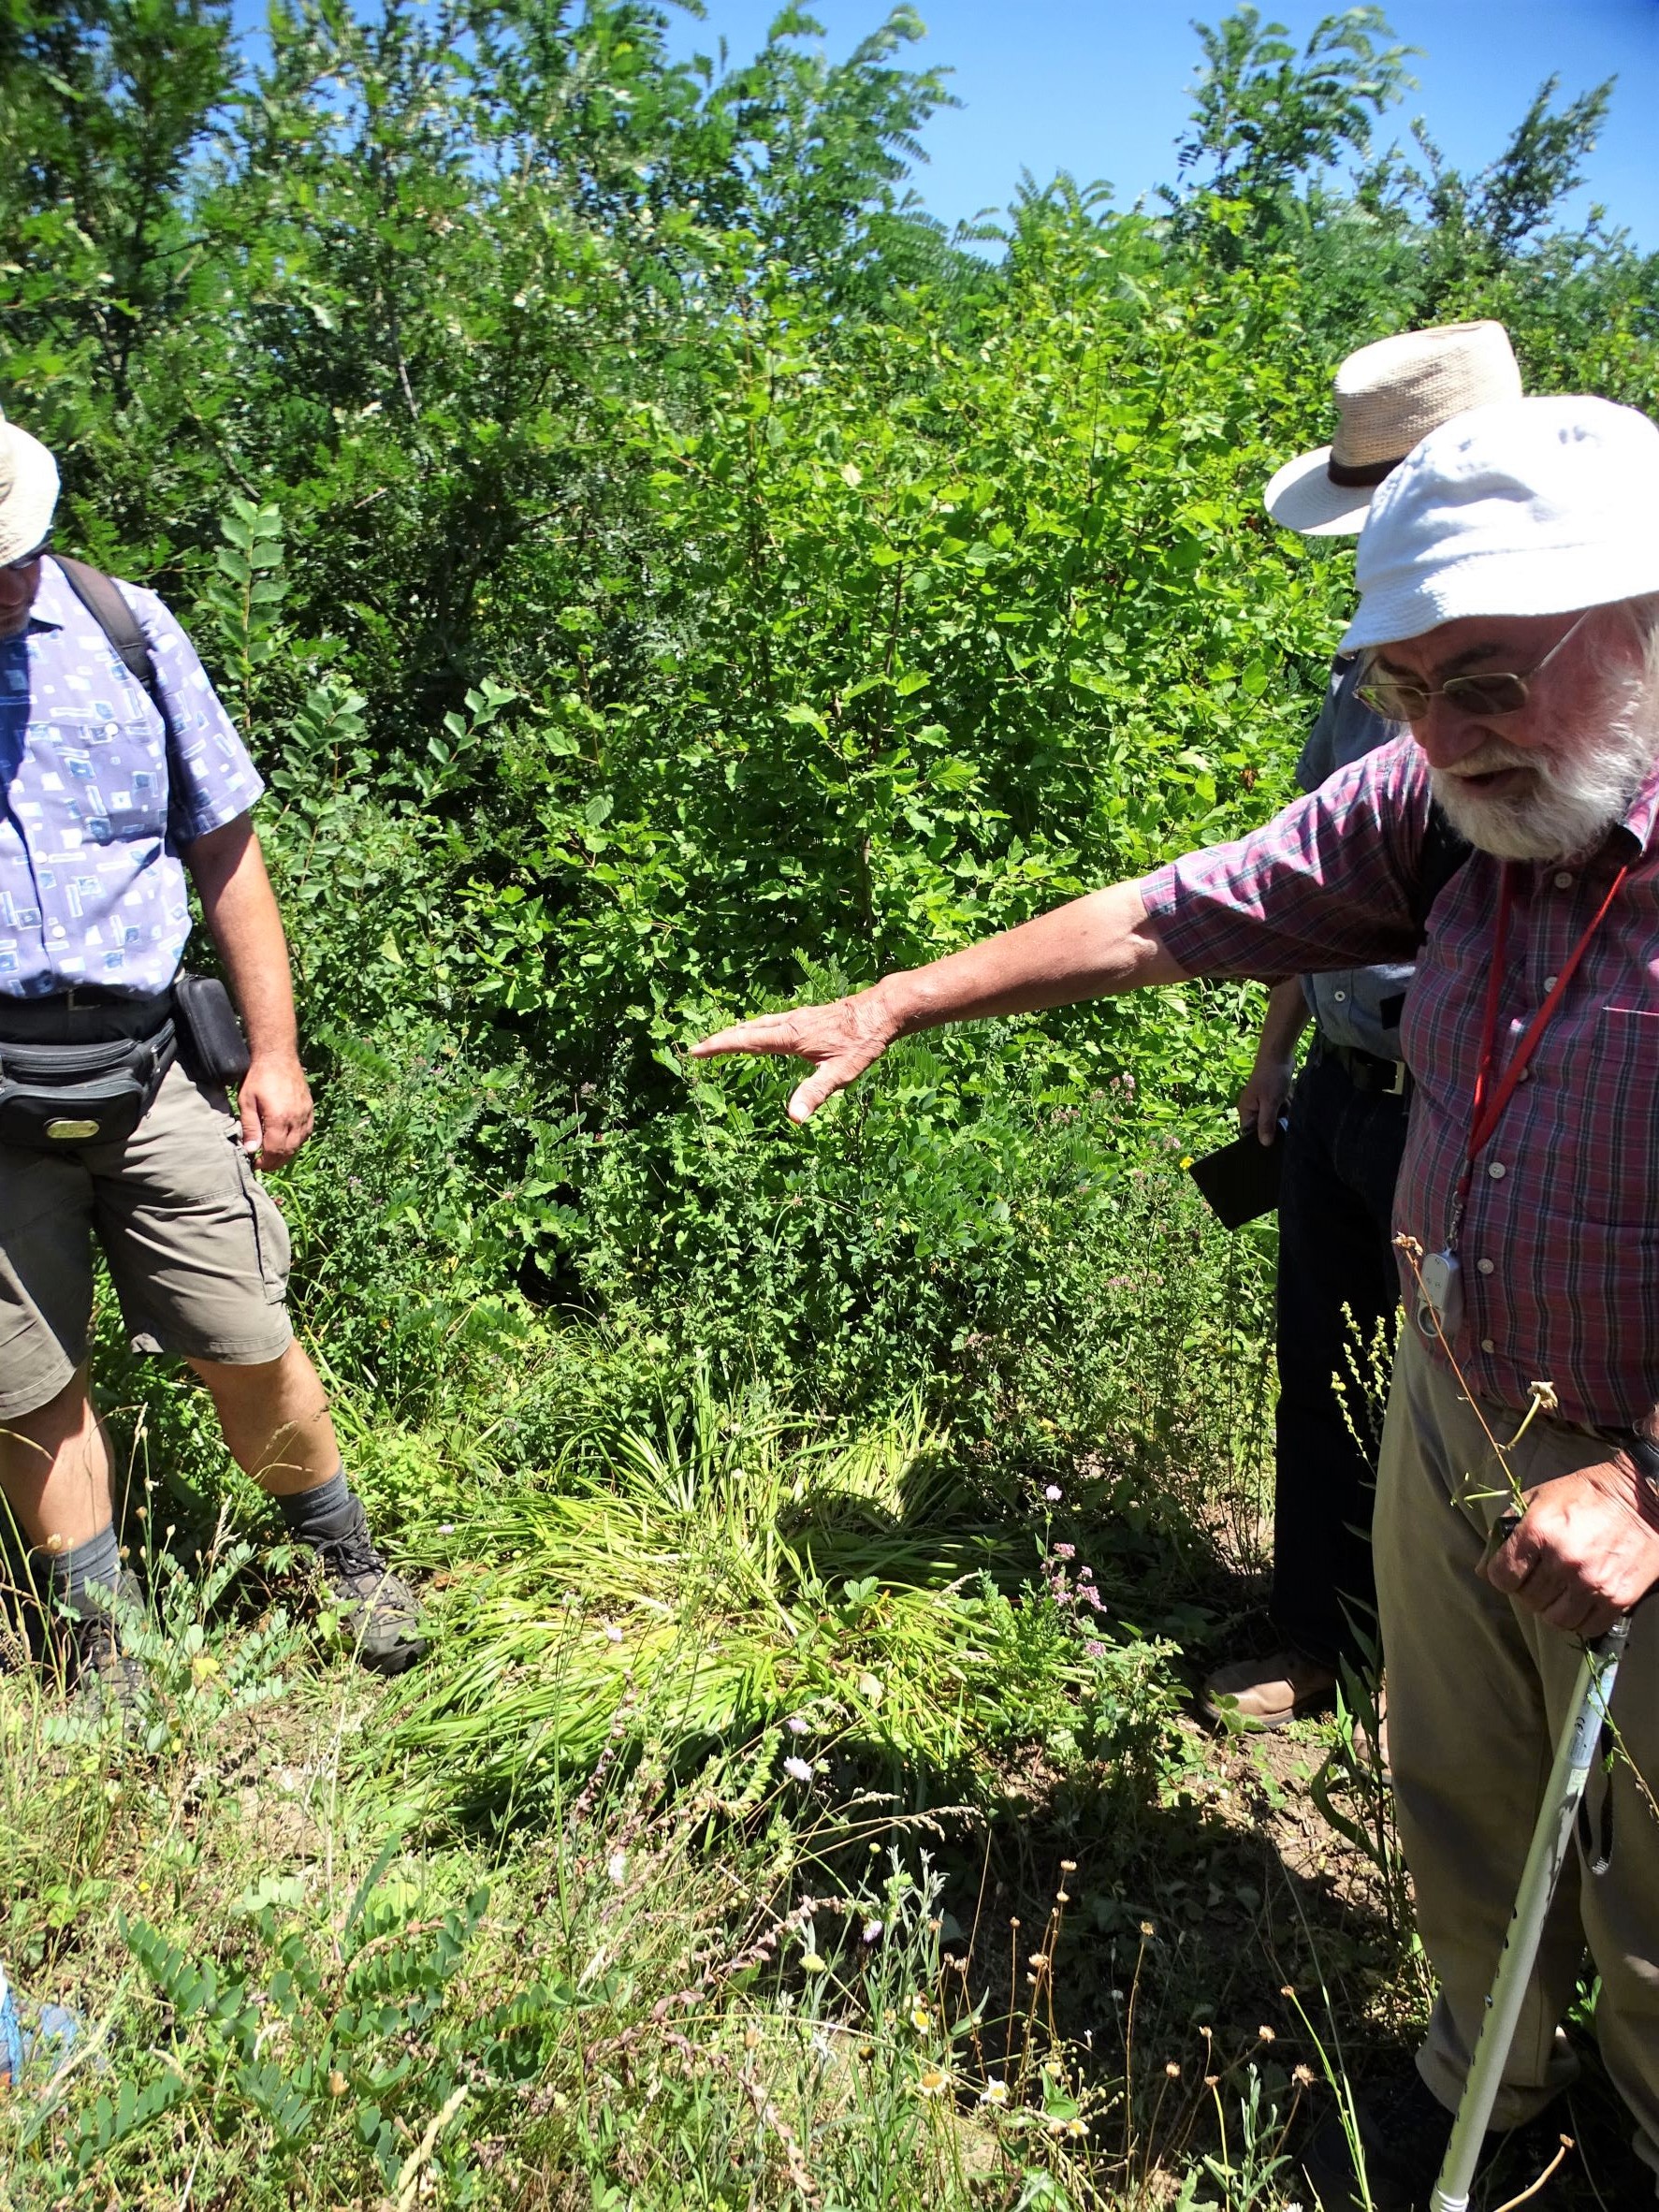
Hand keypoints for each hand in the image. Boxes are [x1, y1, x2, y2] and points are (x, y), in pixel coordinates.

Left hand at [238, 1051, 313, 1169]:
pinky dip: (297, 1142)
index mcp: (279, 1119)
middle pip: (288, 1150)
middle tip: (263, 1165)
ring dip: (286, 1154)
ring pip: (299, 1143)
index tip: (255, 1164)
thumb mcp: (247, 1101)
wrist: (278, 1056)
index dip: (265, 1162)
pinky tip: (288, 1143)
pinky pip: (306, 1133)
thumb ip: (250, 1127)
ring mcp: (305, 1114)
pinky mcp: (310, 1109)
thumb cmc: (259, 1077)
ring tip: (274, 1157)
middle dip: (275, 1162)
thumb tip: (251, 1150)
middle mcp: (296, 1119)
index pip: (274, 1150)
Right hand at [689, 988, 896, 1122]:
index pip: (746, 1041)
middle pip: (747, 1030)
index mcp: (791, 1036)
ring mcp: (799, 1017)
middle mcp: (790, 1023)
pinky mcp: (809, 1016)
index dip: (719, 1046)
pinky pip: (773, 1022)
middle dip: (722, 1040)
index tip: (696, 1050)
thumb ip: (815, 1094)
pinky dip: (757, 1028)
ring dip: (739, 1032)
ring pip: (760, 1024)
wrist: (882, 1010)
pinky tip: (763, 1033)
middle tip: (699, 1048)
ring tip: (724, 1041)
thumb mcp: (840, 1074)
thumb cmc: (862, 1042)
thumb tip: (794, 1119)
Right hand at [1237, 1055, 1293, 1144]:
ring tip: (1286, 1102)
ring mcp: (1262, 1103)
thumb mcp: (1270, 1103)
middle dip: (1276, 1122)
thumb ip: (1267, 1123)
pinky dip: (1286, 1106)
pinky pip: (1279, 1109)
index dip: (1261, 1137)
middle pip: (1264, 1127)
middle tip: (1282, 1113)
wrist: (1279, 1055)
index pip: (1250, 1133)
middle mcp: (1251, 1108)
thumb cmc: (1271, 1078)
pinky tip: (1288, 1098)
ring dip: (1283, 1113)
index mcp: (1245, 1110)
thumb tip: (1265, 1144)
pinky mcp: (1272, 1098)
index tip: (1275, 1138)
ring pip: (1274, 1118)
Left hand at [1484, 1461, 1658, 1636]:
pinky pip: (1586, 1627)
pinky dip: (1579, 1619)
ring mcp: (1591, 1582)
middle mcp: (1563, 1560)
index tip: (1512, 1570)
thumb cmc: (1586, 1494)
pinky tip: (1581, 1601)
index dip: (1502, 1575)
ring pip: (1554, 1619)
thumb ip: (1506, 1531)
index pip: (1502, 1576)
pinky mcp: (1618, 1598)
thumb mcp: (1538, 1499)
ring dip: (1552, 1608)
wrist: (1643, 1499)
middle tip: (1540, 1576)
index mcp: (1538, 1531)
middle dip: (1528, 1589)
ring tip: (1560, 1590)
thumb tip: (1482, 1569)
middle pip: (1527, 1599)